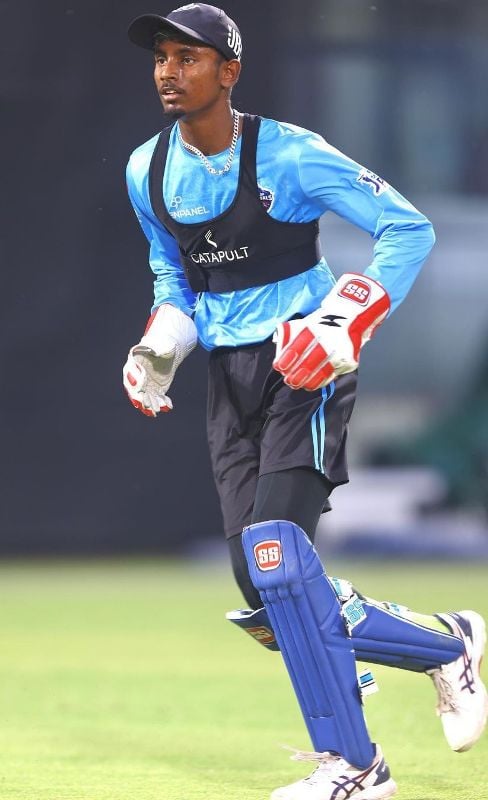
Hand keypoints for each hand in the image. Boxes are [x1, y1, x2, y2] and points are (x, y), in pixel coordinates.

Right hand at [123, 345, 174, 415]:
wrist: (168, 351)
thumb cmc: (161, 345)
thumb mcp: (159, 345)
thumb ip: (156, 348)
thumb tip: (156, 350)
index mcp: (134, 363)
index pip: (130, 374)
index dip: (133, 380)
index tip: (138, 386)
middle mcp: (138, 376)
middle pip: (137, 390)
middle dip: (141, 398)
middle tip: (147, 404)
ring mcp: (147, 385)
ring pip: (147, 396)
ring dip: (152, 403)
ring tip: (157, 409)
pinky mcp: (157, 390)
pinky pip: (158, 398)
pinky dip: (163, 402)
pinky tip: (169, 405)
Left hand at [273, 273, 389, 390]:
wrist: (352, 317)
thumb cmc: (324, 321)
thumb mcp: (305, 322)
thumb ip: (290, 333)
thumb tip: (277, 343)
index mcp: (315, 330)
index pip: (297, 347)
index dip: (286, 359)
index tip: (279, 366)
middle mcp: (328, 342)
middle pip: (309, 364)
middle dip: (296, 375)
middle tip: (289, 380)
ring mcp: (340, 354)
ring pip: (320, 374)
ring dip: (307, 381)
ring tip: (298, 384)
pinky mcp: (348, 362)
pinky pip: (331, 376)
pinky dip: (320, 382)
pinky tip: (311, 384)